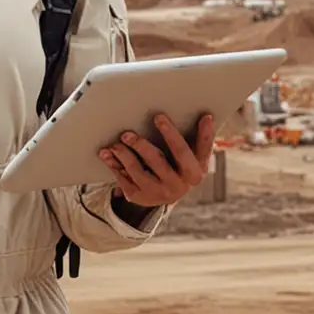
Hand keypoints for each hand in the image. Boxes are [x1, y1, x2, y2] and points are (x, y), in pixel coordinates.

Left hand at [99, 113, 214, 208]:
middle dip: (141, 145)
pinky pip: (124, 179)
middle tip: (128, 133)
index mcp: (195, 172)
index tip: (160, 117)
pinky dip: (114, 164)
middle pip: (157, 161)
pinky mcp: (140, 197)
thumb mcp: (195, 155)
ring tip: (117, 141)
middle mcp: (178, 186)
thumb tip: (207, 117)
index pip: (184, 151)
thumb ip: (201, 139)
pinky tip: (106, 154)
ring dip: (124, 154)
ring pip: (138, 170)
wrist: (169, 193)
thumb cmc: (183, 165)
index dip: (173, 134)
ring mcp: (158, 193)